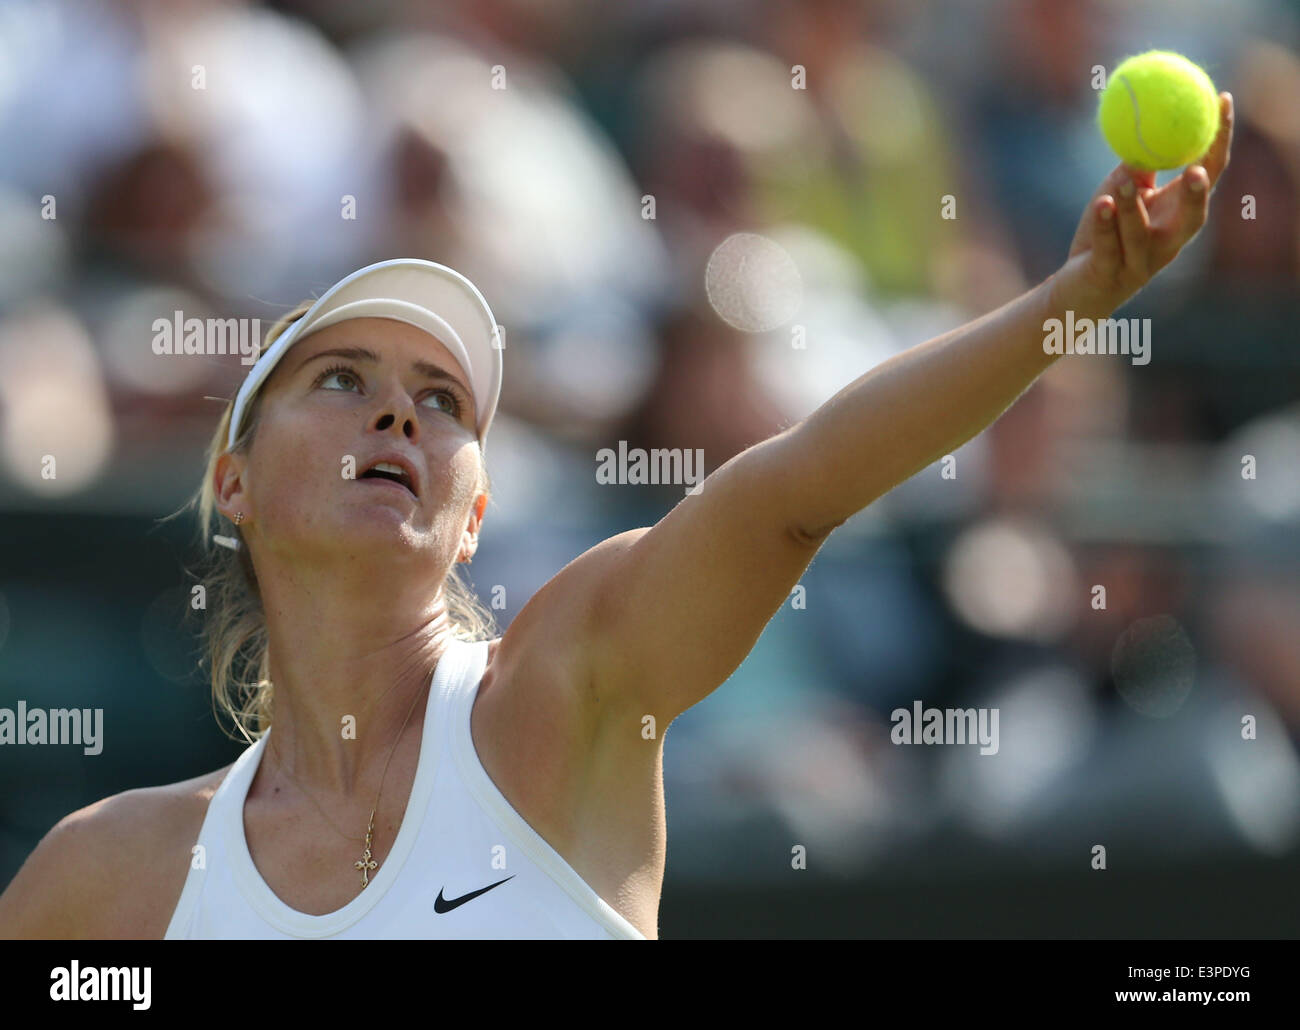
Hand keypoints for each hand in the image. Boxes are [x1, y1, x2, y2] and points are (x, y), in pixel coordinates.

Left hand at [1050, 91, 1233, 318]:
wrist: (1079, 287)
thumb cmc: (1106, 233)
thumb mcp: (1121, 193)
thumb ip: (1136, 165)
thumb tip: (1145, 124)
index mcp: (1179, 214)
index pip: (1208, 174)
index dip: (1219, 140)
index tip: (1221, 101)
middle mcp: (1168, 241)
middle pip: (1193, 218)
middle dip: (1198, 196)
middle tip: (1197, 170)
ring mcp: (1140, 262)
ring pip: (1141, 235)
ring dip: (1133, 208)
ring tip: (1123, 182)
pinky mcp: (1110, 275)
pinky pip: (1108, 248)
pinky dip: (1104, 226)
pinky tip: (1100, 204)